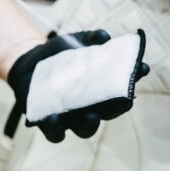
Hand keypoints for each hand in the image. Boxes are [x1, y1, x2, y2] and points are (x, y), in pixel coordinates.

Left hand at [5, 30, 148, 141]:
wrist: (29, 62)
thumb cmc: (59, 54)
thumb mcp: (75, 42)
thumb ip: (90, 39)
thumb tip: (104, 36)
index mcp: (101, 90)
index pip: (121, 89)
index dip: (133, 81)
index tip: (140, 69)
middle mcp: (88, 107)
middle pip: (107, 114)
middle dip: (115, 109)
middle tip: (121, 101)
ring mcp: (69, 116)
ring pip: (83, 129)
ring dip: (89, 125)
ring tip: (89, 116)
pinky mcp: (47, 121)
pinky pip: (54, 134)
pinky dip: (56, 129)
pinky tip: (54, 118)